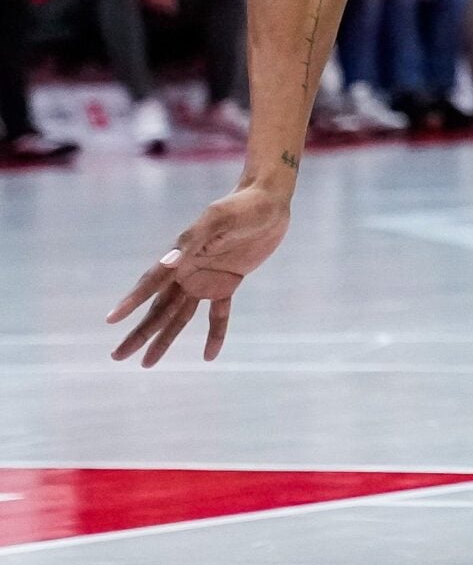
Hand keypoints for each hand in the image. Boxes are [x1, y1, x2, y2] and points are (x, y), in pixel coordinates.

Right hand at [106, 181, 292, 364]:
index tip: (111, 320)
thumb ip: (192, 240)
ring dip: (165, 338)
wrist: (269, 201)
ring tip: (147, 363)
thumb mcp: (217, 219)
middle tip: (118, 356)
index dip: (131, 301)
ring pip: (180, 316)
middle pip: (158, 308)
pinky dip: (215, 333)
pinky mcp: (228, 283)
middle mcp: (187, 271)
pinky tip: (210, 356)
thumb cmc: (239, 206)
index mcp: (180, 255)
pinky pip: (218, 314)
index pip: (151, 284)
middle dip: (140, 332)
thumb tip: (168, 263)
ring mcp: (206, 279)